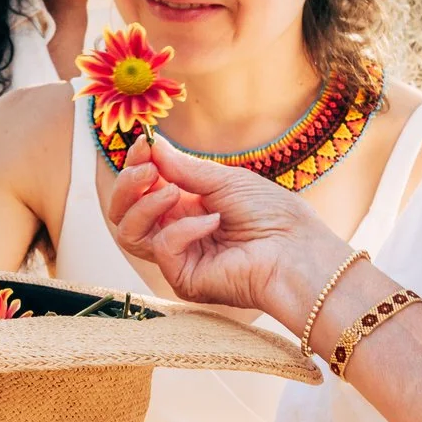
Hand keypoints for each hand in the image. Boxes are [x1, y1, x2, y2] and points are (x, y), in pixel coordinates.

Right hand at [106, 134, 354, 330]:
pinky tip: (212, 221)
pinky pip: (162, 248)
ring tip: (172, 191)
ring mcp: (178, 257)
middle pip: (124, 213)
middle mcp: (177, 231)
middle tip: (146, 169)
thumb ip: (184, 168)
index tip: (144, 143)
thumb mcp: (224, 180)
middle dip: (127, 186)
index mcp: (187, 206)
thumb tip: (152, 146)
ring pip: (129, 234)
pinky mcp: (183, 279)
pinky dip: (182, 229)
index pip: (143, 188)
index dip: (137, 165)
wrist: (297, 251)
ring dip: (143, 206)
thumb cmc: (272, 215)